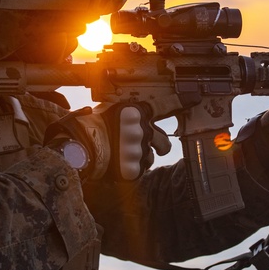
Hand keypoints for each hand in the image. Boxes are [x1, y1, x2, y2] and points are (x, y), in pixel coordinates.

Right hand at [45, 103, 167, 181]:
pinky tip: (118, 164)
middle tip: (154, 147)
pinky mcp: (133, 169)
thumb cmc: (88, 127)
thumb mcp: (108, 110)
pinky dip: (130, 168)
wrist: (77, 147)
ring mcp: (139, 151)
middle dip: (161, 145)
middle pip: (164, 142)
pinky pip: (139, 170)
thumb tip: (135, 116)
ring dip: (141, 158)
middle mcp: (142, 131)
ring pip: (150, 158)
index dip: (179, 103)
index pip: (164, 106)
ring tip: (122, 156)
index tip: (191, 99)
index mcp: (136, 113)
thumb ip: (127, 115)